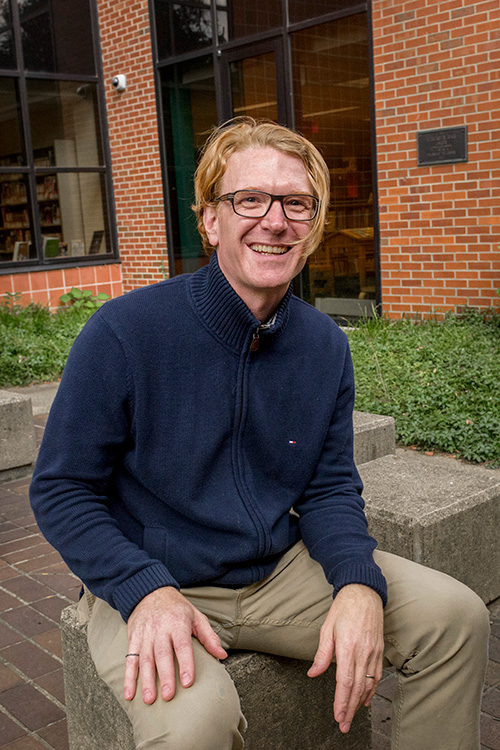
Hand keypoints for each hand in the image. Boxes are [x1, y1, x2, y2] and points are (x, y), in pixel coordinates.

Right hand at [124, 586, 226, 703]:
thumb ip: (209, 637)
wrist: (150, 591)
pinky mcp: (133, 638)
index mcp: (177, 623)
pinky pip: (130, 659)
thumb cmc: (176, 608)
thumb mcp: (196, 616)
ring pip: (144, 658)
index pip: (182, 645)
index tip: (188, 681)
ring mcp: (145, 634)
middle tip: (168, 696)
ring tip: (149, 699)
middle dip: (165, 676)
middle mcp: (160, 629)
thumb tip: (222, 656)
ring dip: (146, 680)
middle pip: (162, 654)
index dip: (185, 663)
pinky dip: (128, 677)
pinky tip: (129, 694)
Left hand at [307, 584, 383, 732]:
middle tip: (344, 725)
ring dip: (359, 703)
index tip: (338, 716)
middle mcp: (363, 652)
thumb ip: (322, 654)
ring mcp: (373, 652)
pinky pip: (376, 675)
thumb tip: (314, 673)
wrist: (364, 593)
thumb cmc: (344, 608)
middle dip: (350, 709)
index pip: (345, 681)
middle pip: (357, 688)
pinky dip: (371, 690)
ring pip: (368, 684)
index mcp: (348, 646)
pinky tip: (364, 699)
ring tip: (351, 716)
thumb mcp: (327, 628)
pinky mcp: (379, 650)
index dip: (342, 701)